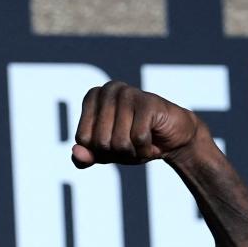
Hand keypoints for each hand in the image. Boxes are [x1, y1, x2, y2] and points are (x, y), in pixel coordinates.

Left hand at [71, 81, 200, 167]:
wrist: (171, 139)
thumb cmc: (133, 142)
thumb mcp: (105, 154)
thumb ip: (85, 157)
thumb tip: (76, 151)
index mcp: (92, 97)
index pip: (83, 139)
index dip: (99, 151)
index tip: (114, 143)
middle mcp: (108, 89)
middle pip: (100, 142)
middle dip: (117, 153)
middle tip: (131, 144)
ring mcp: (128, 93)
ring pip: (119, 142)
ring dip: (132, 152)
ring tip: (141, 142)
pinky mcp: (148, 102)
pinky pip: (138, 139)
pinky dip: (145, 149)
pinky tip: (152, 140)